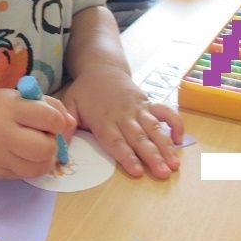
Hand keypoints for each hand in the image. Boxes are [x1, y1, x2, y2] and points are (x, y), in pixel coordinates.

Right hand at [0, 88, 75, 178]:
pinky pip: (26, 175)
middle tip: (46, 137)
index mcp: (10, 108)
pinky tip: (26, 155)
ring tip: (38, 148)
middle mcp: (3, 133)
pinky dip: (33, 166)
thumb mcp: (20, 97)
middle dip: (53, 144)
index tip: (54, 121)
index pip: (47, 118)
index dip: (58, 121)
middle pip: (44, 148)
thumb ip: (50, 106)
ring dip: (46, 159)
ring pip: (38, 168)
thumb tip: (71, 124)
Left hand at [61, 67, 183, 178]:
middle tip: (163, 172)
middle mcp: (124, 115)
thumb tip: (60, 144)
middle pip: (139, 138)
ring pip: (154, 128)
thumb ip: (66, 124)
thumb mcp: (70, 103)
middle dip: (152, 156)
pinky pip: (165, 112)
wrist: (102, 67)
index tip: (137, 171)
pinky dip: (174, 124)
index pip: (116, 141)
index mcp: (104, 119)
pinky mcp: (148, 103)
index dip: (127, 156)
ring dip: (165, 146)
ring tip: (175, 164)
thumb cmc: (85, 91)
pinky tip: (180, 140)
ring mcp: (138, 108)